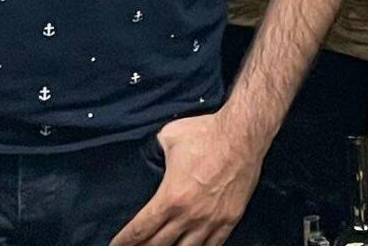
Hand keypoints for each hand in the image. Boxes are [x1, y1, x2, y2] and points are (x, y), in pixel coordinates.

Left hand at [110, 112, 260, 245]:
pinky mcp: (229, 220)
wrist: (243, 133)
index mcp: (170, 197)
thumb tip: (150, 155)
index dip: (124, 242)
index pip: (139, 230)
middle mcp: (188, 215)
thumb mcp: (170, 136)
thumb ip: (156, 151)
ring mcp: (210, 221)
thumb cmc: (207, 132)